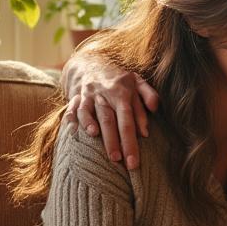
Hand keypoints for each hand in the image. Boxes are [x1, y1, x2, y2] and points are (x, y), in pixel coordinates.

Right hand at [61, 51, 159, 169]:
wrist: (91, 64)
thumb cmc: (119, 79)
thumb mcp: (137, 81)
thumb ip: (148, 94)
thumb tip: (154, 109)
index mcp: (122, 92)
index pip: (128, 119)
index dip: (130, 140)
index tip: (133, 161)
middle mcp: (105, 94)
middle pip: (109, 119)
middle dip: (113, 142)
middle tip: (119, 162)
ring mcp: (89, 95)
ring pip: (90, 114)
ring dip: (92, 128)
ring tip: (94, 141)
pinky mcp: (76, 97)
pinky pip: (72, 108)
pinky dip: (72, 119)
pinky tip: (74, 132)